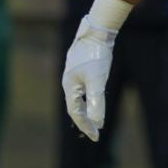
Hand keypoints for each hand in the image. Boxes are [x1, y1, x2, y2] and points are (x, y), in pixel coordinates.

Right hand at [62, 17, 116, 141]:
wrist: (96, 31)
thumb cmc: (96, 56)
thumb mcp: (98, 80)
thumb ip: (96, 101)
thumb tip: (98, 122)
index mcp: (69, 87)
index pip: (76, 113)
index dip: (85, 125)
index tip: (96, 136)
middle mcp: (69, 82)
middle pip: (75, 106)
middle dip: (85, 120)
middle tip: (95, 132)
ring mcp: (74, 74)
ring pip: (78, 97)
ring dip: (86, 110)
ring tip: (95, 120)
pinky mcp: (81, 67)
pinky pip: (83, 88)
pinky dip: (88, 98)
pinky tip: (95, 99)